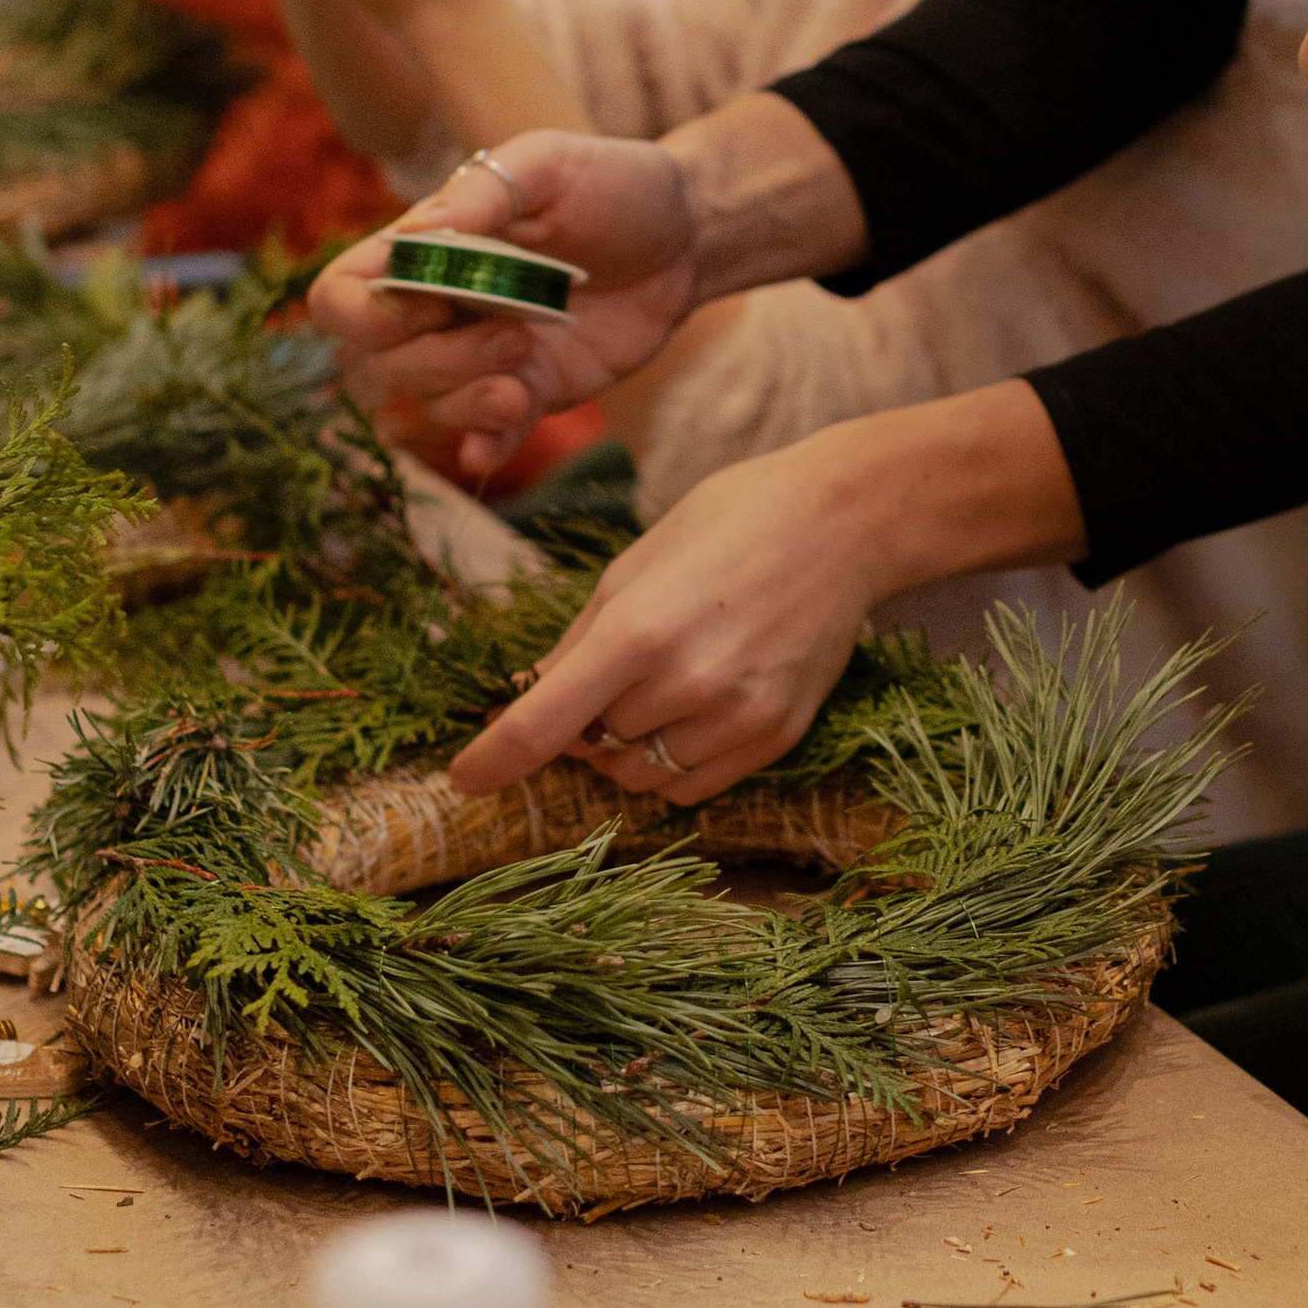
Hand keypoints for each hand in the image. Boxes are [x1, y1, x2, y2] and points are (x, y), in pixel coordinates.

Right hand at [310, 141, 699, 482]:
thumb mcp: (550, 164)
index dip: (366, 316)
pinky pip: (487, 436)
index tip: (432, 302)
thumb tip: (412, 234)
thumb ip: (485, 193)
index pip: (341, 297)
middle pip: (377, 366)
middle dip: (435, 362)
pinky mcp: (532, 391)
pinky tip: (496, 440)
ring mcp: (483, 355)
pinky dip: (485, 445)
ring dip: (465, 399)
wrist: (686, 234)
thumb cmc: (611, 181)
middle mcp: (442, 307)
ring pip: (427, 406)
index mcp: (427, 248)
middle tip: (513, 333)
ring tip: (526, 365)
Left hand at [450, 432, 882, 803]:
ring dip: (627, 748)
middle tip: (610, 676)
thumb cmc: (727, 523)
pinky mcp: (777, 736)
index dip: (494, 759)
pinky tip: (694, 709)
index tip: (464, 778)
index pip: (545, 723)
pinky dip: (673, 763)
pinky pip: (693, 786)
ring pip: (641, 775)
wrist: (843, 522)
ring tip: (656, 687)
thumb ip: (578, 641)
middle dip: (584, 723)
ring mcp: (738, 716)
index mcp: (638, 628)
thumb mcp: (634, 565)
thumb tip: (526, 696)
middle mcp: (688, 682)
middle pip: (594, 746)